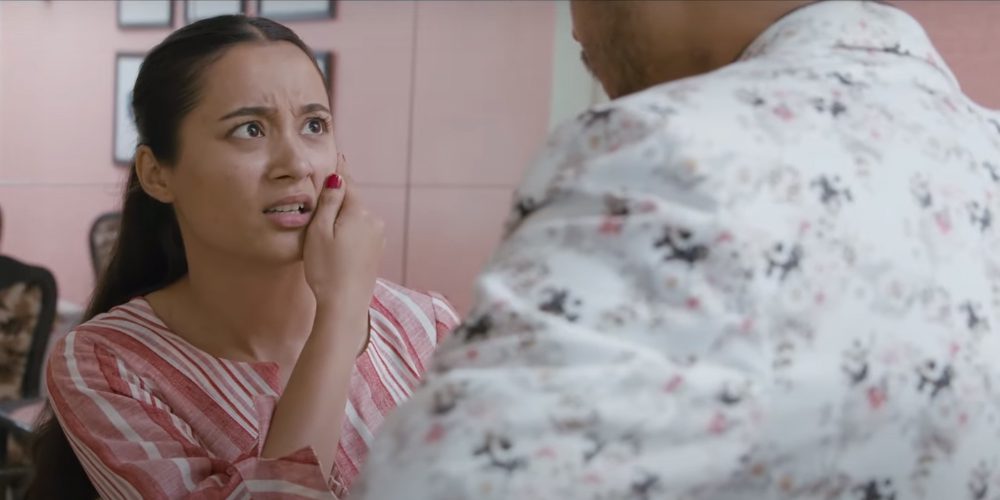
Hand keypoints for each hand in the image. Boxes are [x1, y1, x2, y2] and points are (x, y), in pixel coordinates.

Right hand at [304, 153, 385, 313]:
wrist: (345, 305)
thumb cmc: (326, 269)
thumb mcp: (319, 231)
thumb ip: (329, 202)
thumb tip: (337, 178)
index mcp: (358, 212)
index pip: (347, 183)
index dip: (339, 170)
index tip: (339, 155)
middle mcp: (373, 221)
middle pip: (352, 201)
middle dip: (337, 200)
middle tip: (319, 204)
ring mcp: (378, 238)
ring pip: (356, 218)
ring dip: (343, 219)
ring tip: (325, 232)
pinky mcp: (376, 252)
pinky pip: (361, 233)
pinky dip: (350, 233)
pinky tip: (338, 246)